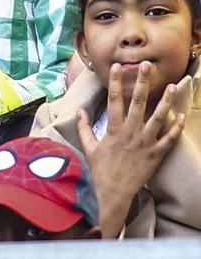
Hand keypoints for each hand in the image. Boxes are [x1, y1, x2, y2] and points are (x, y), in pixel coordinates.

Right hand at [75, 62, 184, 237]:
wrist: (112, 192)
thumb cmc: (100, 170)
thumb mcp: (89, 148)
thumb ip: (84, 128)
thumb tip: (79, 111)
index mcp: (113, 129)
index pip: (114, 100)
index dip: (115, 82)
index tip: (118, 67)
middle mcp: (130, 133)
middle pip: (138, 103)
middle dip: (142, 83)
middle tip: (146, 66)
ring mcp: (145, 143)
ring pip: (158, 118)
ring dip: (166, 101)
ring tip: (173, 86)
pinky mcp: (156, 155)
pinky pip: (169, 139)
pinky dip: (175, 128)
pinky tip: (180, 116)